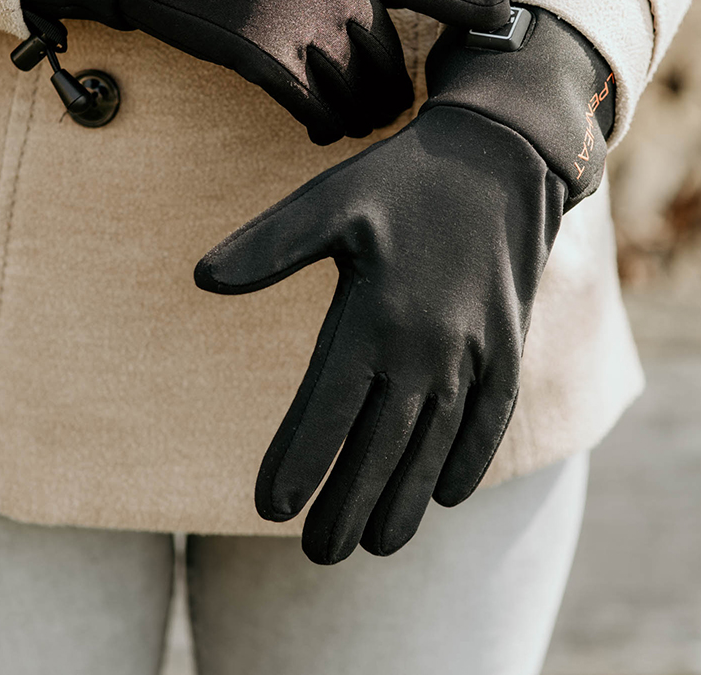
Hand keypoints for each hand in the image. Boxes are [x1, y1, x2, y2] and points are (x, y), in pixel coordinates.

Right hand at [18, 0, 509, 144]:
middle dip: (390, 93)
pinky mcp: (259, 54)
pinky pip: (310, 106)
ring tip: (355, 125)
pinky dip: (320, 124)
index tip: (507, 23)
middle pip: (386, 59)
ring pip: (352, 89)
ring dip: (358, 116)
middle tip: (387, 111)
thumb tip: (371, 18)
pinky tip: (319, 130)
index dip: (471, 5)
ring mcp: (296, 19)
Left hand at [195, 6, 614, 562]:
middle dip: (348, 502)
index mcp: (374, 314)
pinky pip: (489, 419)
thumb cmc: (402, 179)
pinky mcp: (507, 346)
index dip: (299, 461)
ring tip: (378, 545)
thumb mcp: (327, 200)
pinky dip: (468, 461)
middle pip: (380, 444)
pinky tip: (448, 494)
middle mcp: (426, 347)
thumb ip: (268, 247)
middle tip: (317, 554)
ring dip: (406, 498)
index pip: (327, 408)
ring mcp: (474, 352)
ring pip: (434, 445)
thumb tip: (202, 279)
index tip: (270, 509)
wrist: (499, 156)